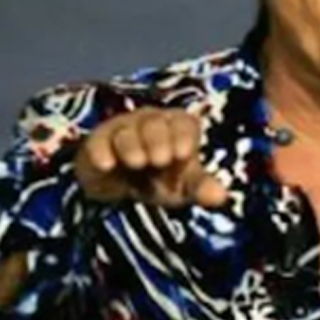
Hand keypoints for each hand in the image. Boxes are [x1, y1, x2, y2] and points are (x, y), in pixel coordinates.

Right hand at [74, 108, 227, 207]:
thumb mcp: (182, 187)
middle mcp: (151, 122)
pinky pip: (99, 142)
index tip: (183, 153)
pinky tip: (107, 164)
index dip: (183, 135)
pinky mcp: (98, 141)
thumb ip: (200, 188)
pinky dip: (102, 152)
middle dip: (158, 139)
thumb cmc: (160, 180)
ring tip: (138, 162)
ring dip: (132, 145)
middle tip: (160, 159)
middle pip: (155, 123)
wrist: (119, 188)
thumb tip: (221, 197)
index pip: (184, 123)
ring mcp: (123, 129)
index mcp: (178, 128)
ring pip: (127, 131)